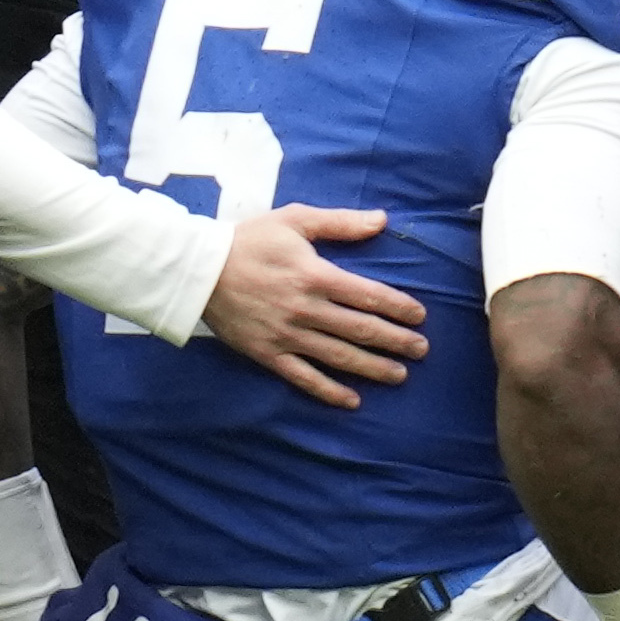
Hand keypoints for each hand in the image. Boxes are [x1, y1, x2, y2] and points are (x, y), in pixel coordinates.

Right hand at [203, 204, 429, 408]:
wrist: (197, 271)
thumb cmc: (248, 240)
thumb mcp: (295, 220)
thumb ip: (340, 223)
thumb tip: (382, 220)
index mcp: (316, 275)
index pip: (368, 294)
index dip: (398, 307)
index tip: (420, 315)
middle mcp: (306, 309)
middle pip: (361, 329)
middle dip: (396, 341)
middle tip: (421, 349)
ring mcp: (287, 335)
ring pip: (339, 356)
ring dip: (373, 367)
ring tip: (400, 375)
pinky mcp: (268, 354)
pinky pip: (304, 377)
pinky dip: (329, 391)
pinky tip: (352, 400)